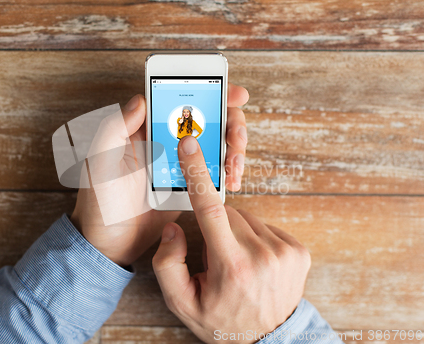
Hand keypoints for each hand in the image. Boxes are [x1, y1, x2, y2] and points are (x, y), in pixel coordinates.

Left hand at [71, 83, 248, 266]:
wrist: (111, 243)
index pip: (179, 101)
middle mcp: (165, 141)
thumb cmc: (99, 202)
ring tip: (234, 167)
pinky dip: (228, 172)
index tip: (234, 95)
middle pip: (207, 119)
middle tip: (236, 138)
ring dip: (233, 150)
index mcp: (144, 129)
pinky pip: (214, 171)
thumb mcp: (100, 162)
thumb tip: (140, 100)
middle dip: (231, 124)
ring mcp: (180, 163)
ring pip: (216, 144)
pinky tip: (231, 181)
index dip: (210, 92)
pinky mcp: (189, 185)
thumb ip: (114, 128)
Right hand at [152, 136, 310, 342]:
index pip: (210, 209)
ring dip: (235, 231)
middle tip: (216, 257)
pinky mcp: (299, 250)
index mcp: (232, 265)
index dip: (197, 174)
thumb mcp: (182, 302)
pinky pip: (265, 226)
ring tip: (237, 262)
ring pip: (246, 217)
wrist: (268, 340)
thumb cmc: (220, 320)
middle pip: (227, 213)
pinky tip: (253, 259)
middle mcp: (263, 254)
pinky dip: (254, 236)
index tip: (189, 144)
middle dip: (216, 227)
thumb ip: (168, 264)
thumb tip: (175, 226)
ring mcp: (286, 251)